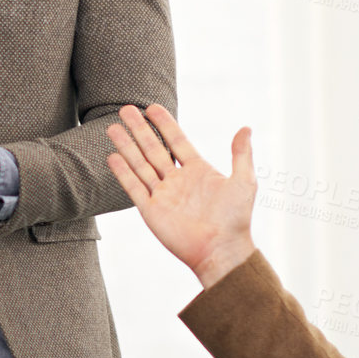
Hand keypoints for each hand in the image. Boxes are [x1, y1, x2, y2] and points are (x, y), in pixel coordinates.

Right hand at [105, 105, 257, 290]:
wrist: (221, 250)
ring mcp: (163, 195)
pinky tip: (112, 157)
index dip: (165, 123)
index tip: (152, 107)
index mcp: (198, 171)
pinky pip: (134, 188)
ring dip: (126, 146)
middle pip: (153, 148)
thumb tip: (246, 128)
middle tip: (125, 109)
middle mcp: (177, 180)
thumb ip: (241, 154)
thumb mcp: (244, 181)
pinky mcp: (151, 211)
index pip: (177, 141)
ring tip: (112, 127)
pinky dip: (123, 173)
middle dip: (139, 129)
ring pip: (140, 165)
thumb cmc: (236, 219)